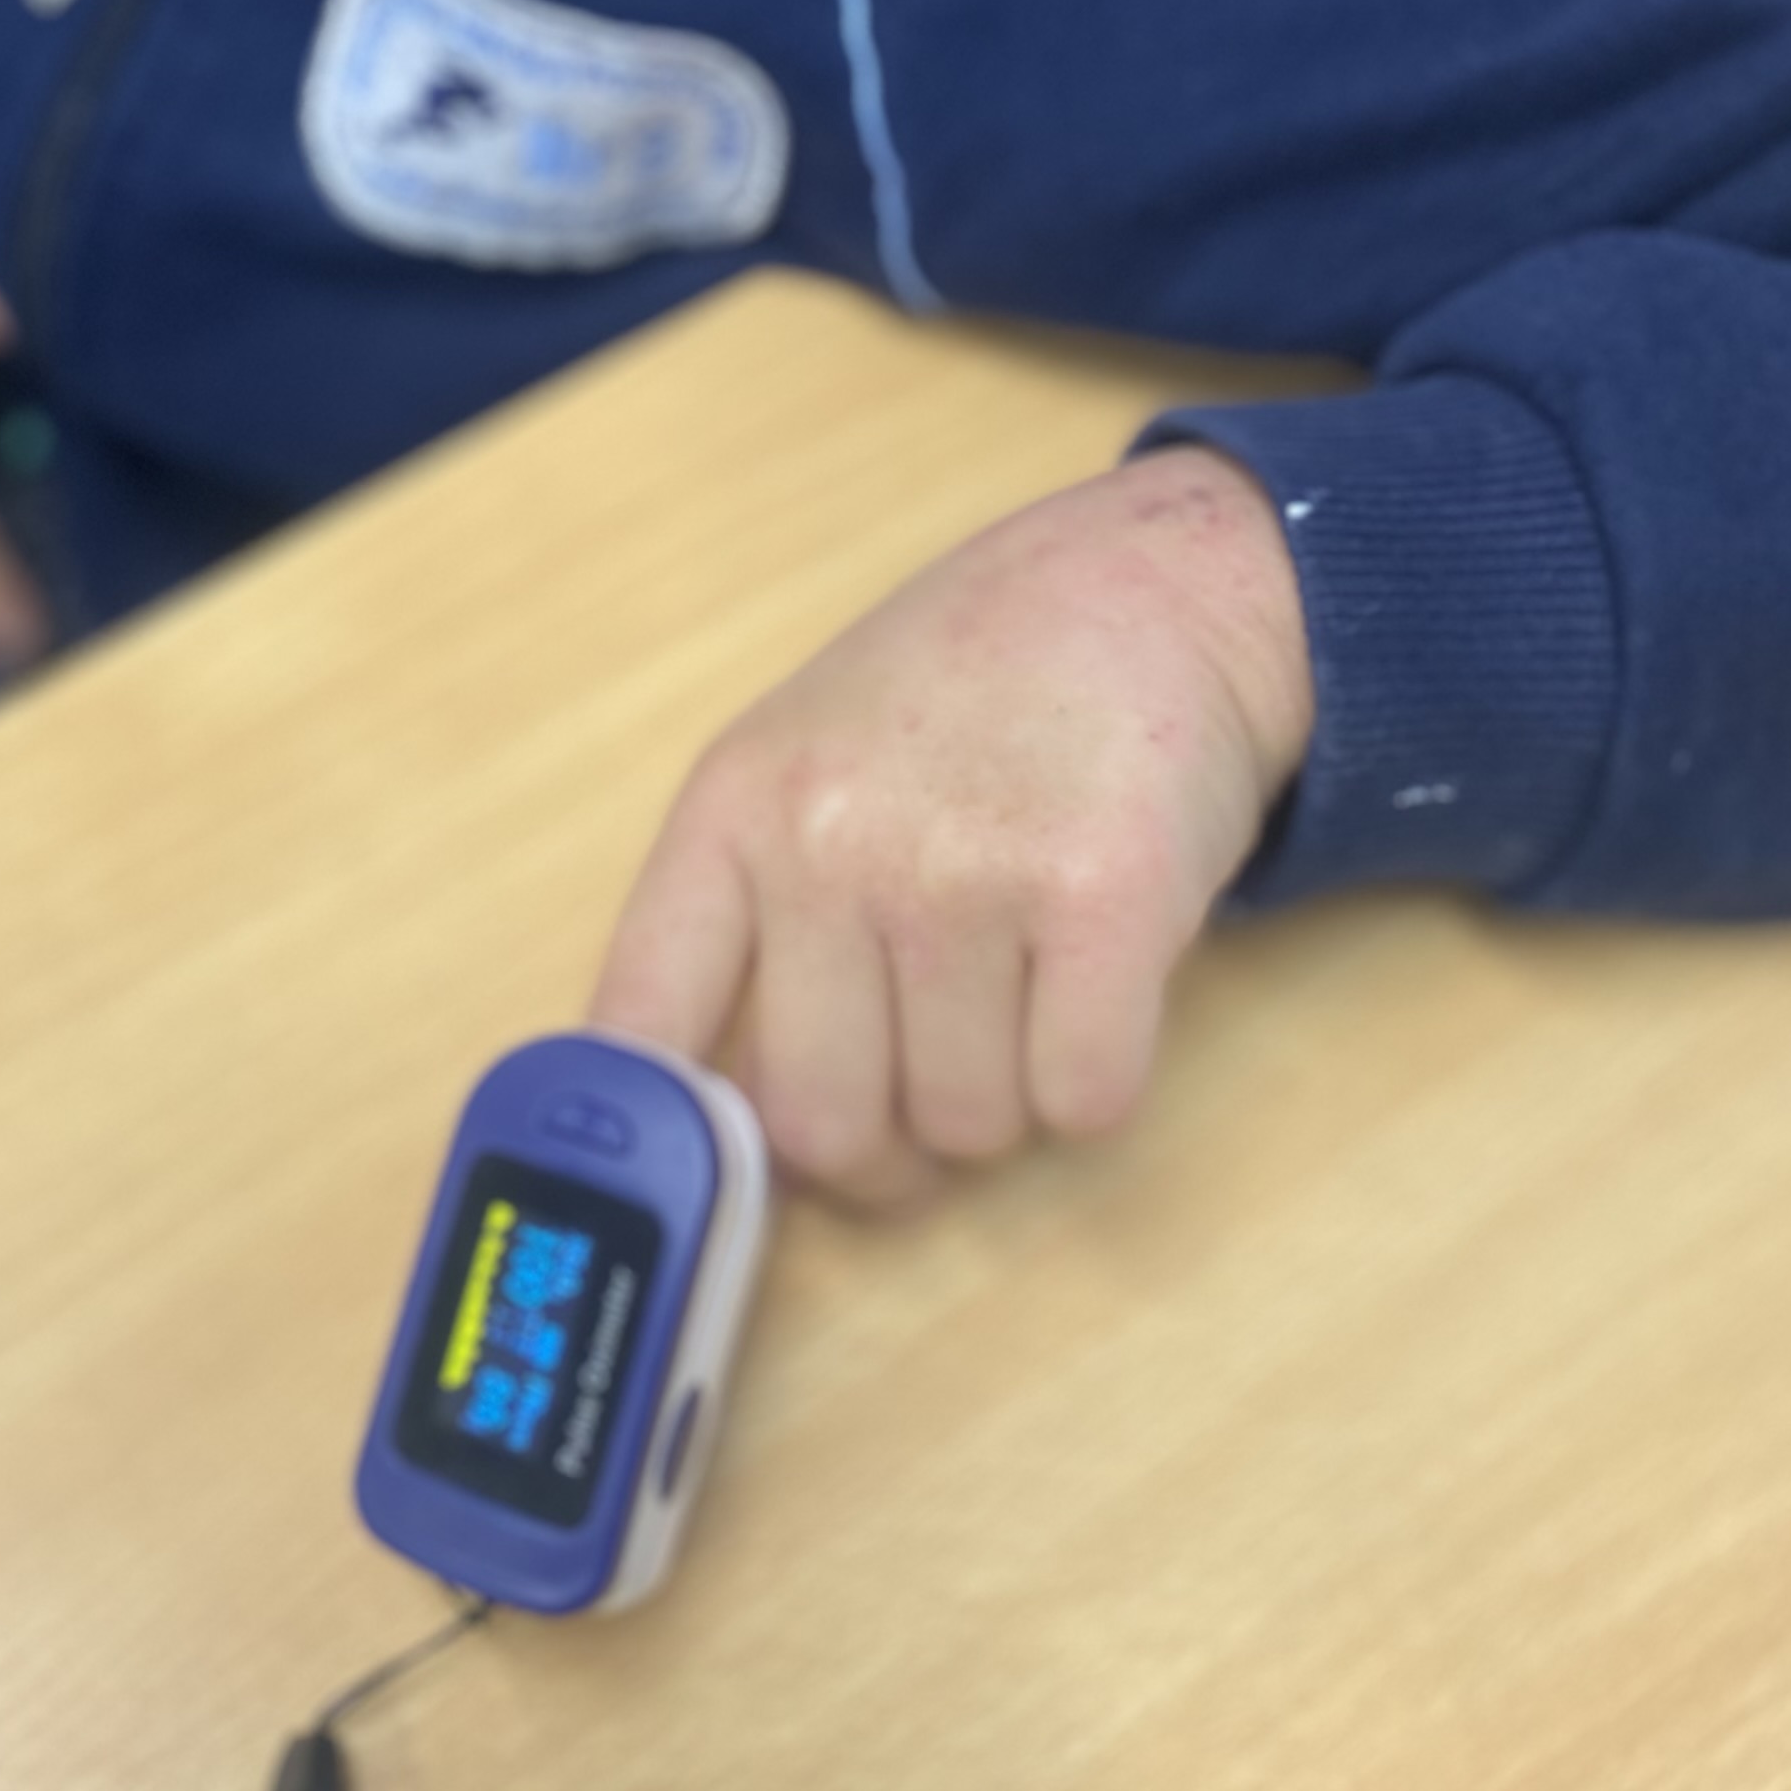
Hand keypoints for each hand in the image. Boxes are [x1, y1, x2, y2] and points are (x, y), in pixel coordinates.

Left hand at [589, 450, 1312, 1205]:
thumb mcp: (809, 759)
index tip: (691, 1205)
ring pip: (967, 1130)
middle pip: (822, 1127)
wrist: (1148, 585)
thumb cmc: (970, 692)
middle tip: (929, 1081)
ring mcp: (963, 867)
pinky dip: (1097, 1080)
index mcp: (737, 807)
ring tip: (1025, 974)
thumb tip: (714, 1132)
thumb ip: (752, 916)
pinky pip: (1082, 1103)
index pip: (642, 1022)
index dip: (664, 1147)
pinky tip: (1097, 977)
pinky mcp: (1103, 896)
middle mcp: (831, 838)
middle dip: (885, 1147)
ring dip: (1006, 1099)